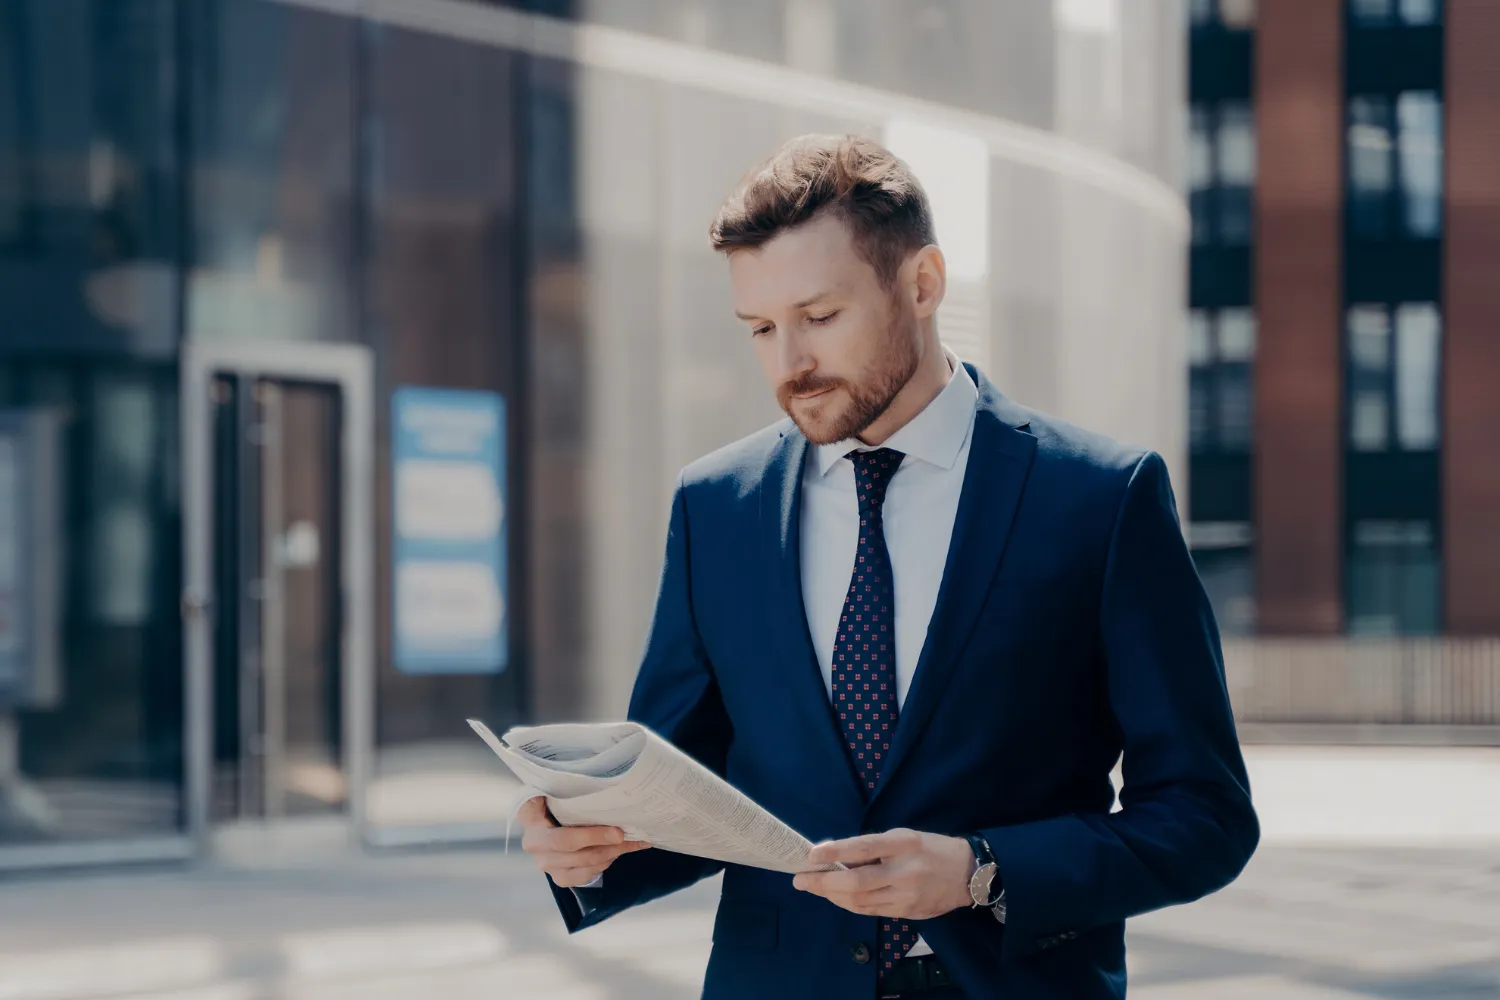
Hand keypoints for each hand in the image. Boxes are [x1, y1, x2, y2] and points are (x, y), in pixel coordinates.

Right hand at [517, 796, 651, 887]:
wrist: (540, 816)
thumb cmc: (550, 796)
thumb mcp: (550, 786)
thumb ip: (566, 787)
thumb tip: (600, 781)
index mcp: (530, 822)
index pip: (562, 838)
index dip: (591, 838)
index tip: (618, 832)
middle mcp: (535, 848)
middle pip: (578, 855)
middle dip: (609, 846)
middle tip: (632, 836)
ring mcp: (547, 866)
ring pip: (587, 866)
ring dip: (613, 854)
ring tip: (635, 842)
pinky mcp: (560, 877)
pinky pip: (588, 875)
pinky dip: (607, 862)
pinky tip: (621, 849)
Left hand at [792, 829, 973, 919]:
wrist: (968, 873)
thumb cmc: (930, 848)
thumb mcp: (904, 837)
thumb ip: (874, 847)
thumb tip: (836, 856)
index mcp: (904, 844)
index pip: (865, 847)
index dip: (836, 851)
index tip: (811, 854)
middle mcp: (905, 871)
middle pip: (857, 883)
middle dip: (823, 883)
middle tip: (800, 879)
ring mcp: (907, 895)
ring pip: (860, 901)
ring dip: (832, 895)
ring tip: (814, 887)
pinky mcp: (908, 912)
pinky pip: (871, 911)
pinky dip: (849, 904)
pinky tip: (836, 897)